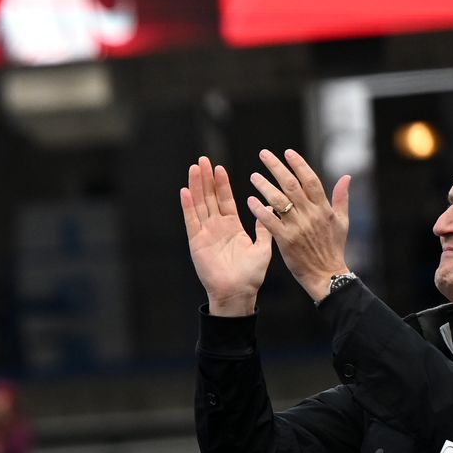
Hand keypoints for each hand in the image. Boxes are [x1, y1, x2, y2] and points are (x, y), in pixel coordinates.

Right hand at [181, 156, 271, 317]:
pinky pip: (191, 221)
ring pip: (199, 205)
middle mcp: (216, 228)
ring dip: (196, 186)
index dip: (221, 184)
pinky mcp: (196, 243)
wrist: (238, 293)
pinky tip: (184, 191)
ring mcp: (205, 234)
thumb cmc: (251, 275)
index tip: (219, 167)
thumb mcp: (262, 247)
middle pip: (209, 198)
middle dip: (206, 179)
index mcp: (232, 228)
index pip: (225, 200)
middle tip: (203, 160)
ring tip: (194, 168)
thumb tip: (268, 208)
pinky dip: (187, 206)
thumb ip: (263, 227)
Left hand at [246, 149, 352, 302]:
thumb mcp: (342, 221)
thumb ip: (342, 198)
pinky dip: (259, 210)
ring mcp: (298, 226)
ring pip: (279, 201)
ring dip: (264, 186)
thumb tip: (347, 176)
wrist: (326, 274)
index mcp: (324, 208)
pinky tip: (250, 201)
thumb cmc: (333, 248)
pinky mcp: (286, 240)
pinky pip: (270, 222)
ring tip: (253, 176)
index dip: (299, 164)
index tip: (287, 152)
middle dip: (277, 168)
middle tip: (264, 155)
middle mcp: (311, 214)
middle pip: (292, 185)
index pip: (310, 180)